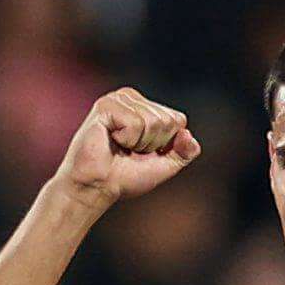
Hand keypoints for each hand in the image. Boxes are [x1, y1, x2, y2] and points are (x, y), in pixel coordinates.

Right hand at [53, 88, 200, 209]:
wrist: (96, 187)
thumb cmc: (124, 177)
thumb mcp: (164, 166)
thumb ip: (184, 152)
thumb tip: (189, 136)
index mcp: (145, 106)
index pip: (177, 120)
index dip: (165, 144)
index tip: (142, 152)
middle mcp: (132, 98)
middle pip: (167, 120)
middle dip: (152, 144)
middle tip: (128, 151)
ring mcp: (118, 99)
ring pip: (152, 122)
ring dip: (138, 143)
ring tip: (119, 146)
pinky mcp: (106, 105)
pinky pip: (135, 124)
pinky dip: (126, 140)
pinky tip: (111, 140)